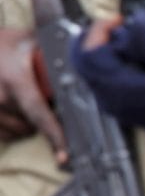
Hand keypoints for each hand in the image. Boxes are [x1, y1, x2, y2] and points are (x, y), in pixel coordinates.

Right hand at [0, 29, 66, 161]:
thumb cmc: (4, 44)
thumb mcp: (28, 39)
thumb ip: (54, 48)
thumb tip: (85, 50)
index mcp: (15, 81)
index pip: (39, 113)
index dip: (54, 135)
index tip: (64, 156)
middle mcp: (0, 98)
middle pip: (32, 126)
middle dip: (44, 118)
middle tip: (42, 97)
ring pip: (19, 131)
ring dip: (28, 124)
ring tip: (25, 100)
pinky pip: (4, 134)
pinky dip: (14, 127)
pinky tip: (15, 110)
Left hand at [71, 10, 144, 137]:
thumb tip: (133, 21)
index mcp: (115, 89)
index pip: (88, 51)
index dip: (99, 29)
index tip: (120, 20)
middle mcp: (109, 100)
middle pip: (83, 61)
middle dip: (97, 39)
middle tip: (117, 27)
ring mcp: (115, 106)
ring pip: (94, 70)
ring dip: (106, 50)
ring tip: (131, 43)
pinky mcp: (124, 108)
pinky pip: (106, 79)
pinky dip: (114, 63)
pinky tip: (136, 59)